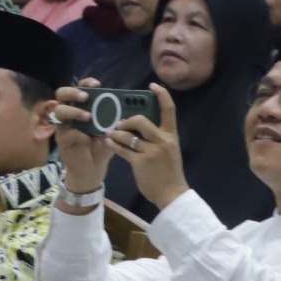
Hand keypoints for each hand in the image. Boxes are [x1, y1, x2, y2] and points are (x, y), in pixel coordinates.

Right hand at [51, 86, 116, 193]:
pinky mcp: (62, 139)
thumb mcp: (111, 131)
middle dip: (73, 92)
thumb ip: (115, 120)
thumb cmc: (102, 147)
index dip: (86, 83)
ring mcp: (64, 125)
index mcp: (82, 106)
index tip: (97, 84)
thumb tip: (127, 108)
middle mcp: (70, 113)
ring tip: (88, 117)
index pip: (80, 88)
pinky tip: (87, 138)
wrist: (93, 170)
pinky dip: (77, 133)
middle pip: (62, 93)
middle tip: (86, 97)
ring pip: (59, 110)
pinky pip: (65, 131)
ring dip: (74, 111)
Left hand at [107, 85, 187, 211]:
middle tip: (119, 124)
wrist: (171, 194)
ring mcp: (151, 152)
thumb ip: (158, 137)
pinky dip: (113, 145)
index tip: (152, 86)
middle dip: (127, 120)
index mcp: (171, 135)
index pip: (169, 109)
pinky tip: (108, 143)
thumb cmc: (169, 172)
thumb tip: (140, 125)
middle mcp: (162, 141)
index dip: (162, 95)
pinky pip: (123, 150)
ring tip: (109, 134)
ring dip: (116, 133)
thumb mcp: (170, 150)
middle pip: (141, 120)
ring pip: (128, 135)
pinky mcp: (141, 163)